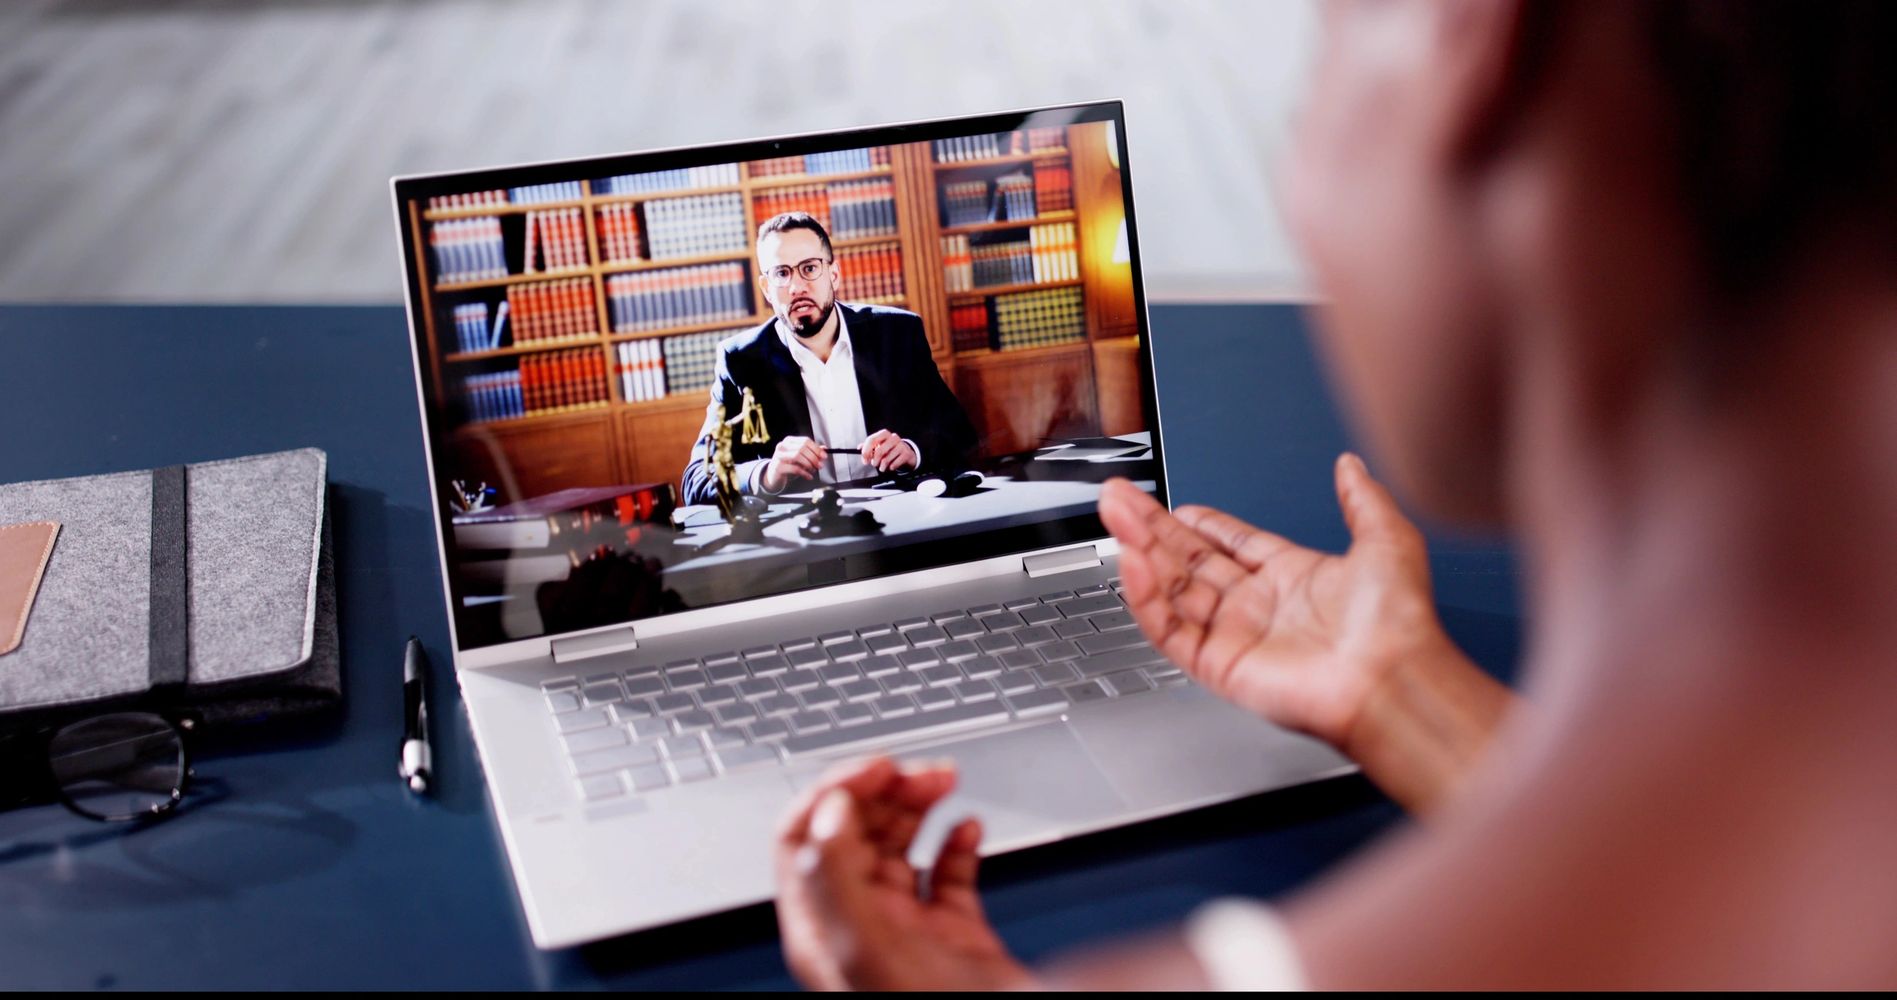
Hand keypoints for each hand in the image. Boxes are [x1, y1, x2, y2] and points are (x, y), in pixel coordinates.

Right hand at [764, 436, 825, 492]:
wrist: (773, 476)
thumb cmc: (788, 465)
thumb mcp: (801, 458)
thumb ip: (812, 453)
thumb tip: (824, 449)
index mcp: (789, 441)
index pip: (805, 441)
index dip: (816, 448)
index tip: (824, 456)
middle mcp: (782, 446)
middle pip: (802, 448)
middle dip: (814, 457)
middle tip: (820, 465)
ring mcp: (779, 456)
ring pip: (797, 456)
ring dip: (809, 464)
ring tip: (813, 470)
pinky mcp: (778, 467)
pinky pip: (794, 469)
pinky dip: (805, 473)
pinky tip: (809, 476)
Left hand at [775, 756, 1032, 990]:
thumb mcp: (868, 951)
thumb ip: (836, 877)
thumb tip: (824, 813)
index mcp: (824, 929)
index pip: (804, 839)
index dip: (835, 793)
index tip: (875, 768)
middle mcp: (860, 926)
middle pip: (853, 833)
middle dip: (886, 792)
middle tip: (918, 773)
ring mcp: (907, 928)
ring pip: (900, 844)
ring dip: (919, 805)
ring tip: (946, 783)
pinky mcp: (954, 933)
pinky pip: (947, 871)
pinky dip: (957, 840)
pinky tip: (968, 829)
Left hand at [861, 429, 916, 472]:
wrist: (906, 453)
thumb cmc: (890, 449)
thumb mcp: (879, 445)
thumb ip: (869, 446)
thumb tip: (859, 448)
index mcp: (884, 434)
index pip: (872, 440)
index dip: (866, 451)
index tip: (864, 460)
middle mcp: (893, 438)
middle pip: (879, 451)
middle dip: (874, 461)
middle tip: (874, 464)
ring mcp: (901, 445)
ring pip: (886, 460)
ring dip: (882, 467)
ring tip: (882, 467)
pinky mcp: (906, 453)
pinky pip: (894, 465)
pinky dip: (890, 468)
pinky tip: (891, 466)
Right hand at [1096, 454, 1468, 758]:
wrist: (1392, 679)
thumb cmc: (1398, 623)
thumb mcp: (1386, 539)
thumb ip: (1361, 498)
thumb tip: (1352, 465)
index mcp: (1292, 578)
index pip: (1230, 545)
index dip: (1200, 524)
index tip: (1172, 506)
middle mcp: (1259, 607)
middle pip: (1190, 560)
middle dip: (1152, 527)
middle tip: (1119, 498)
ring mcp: (1235, 636)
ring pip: (1172, 589)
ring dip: (1140, 551)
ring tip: (1114, 516)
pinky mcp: (1217, 665)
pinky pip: (1169, 628)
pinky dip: (1145, 598)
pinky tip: (1132, 563)